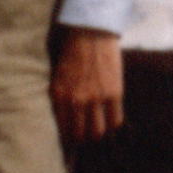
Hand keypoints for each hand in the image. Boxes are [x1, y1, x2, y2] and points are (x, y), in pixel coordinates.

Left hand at [52, 28, 125, 142]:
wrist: (90, 33)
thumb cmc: (71, 53)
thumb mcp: (57, 76)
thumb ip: (59, 97)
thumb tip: (63, 120)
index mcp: (58, 95)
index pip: (62, 129)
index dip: (68, 137)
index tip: (72, 138)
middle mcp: (75, 100)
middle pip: (80, 135)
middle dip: (83, 138)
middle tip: (86, 135)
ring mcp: (96, 98)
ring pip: (98, 132)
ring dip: (98, 134)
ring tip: (98, 128)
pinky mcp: (114, 93)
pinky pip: (115, 120)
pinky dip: (113, 123)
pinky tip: (110, 118)